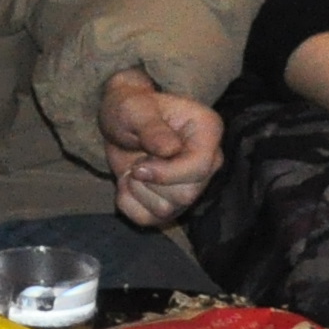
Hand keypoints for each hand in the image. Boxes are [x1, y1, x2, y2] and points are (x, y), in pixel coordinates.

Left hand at [99, 72, 222, 228]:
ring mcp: (193, 186)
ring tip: (135, 167)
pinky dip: (129, 204)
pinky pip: (149, 220)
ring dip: (138, 190)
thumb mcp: (133, 109)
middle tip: (137, 160)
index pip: (200, 167)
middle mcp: (208, 162)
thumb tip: (170, 150)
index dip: (166, 173)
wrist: (120, 123)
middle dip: (150, 181)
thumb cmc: (130, 109)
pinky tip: (129, 183)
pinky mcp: (173, 204)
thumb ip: (151, 128)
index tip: (139, 165)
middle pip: (185, 194)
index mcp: (207, 131)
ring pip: (167, 210)